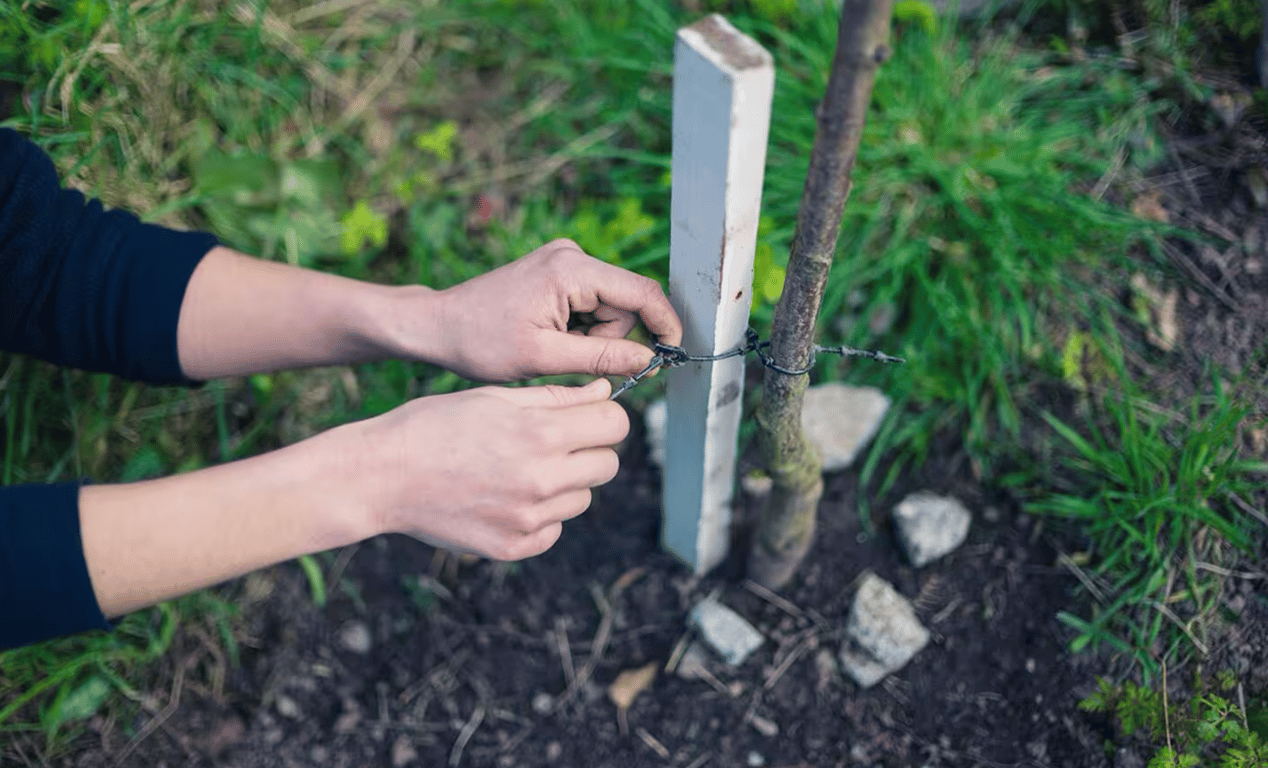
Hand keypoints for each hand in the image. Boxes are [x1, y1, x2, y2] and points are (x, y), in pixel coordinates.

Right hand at [348, 378, 626, 559]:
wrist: (380, 476)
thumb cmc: (434, 425)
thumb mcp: (494, 397)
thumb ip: (556, 398)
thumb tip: (602, 392)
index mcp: (541, 433)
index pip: (616, 424)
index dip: (603, 415)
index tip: (587, 416)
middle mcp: (542, 479)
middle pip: (608, 464)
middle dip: (589, 450)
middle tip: (551, 443)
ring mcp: (529, 519)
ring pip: (582, 498)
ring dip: (564, 484)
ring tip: (516, 469)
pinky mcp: (514, 547)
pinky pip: (553, 530)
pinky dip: (539, 516)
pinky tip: (502, 497)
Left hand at [423, 239, 681, 380]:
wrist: (439, 325)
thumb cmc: (481, 342)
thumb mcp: (544, 357)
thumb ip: (602, 357)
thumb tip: (649, 360)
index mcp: (570, 270)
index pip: (641, 292)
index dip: (664, 323)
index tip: (672, 354)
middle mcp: (572, 255)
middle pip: (626, 302)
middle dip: (613, 337)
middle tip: (576, 360)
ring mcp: (564, 260)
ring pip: (610, 306)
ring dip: (595, 335)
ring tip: (554, 348)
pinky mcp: (558, 271)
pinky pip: (592, 302)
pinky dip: (582, 326)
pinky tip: (552, 336)